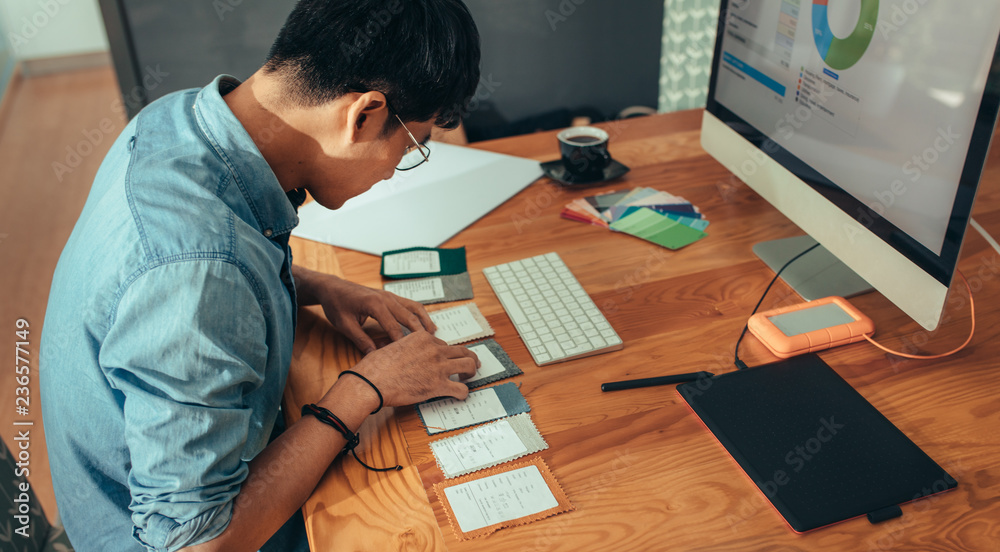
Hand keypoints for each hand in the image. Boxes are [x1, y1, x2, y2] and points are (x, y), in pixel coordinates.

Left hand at [295, 266, 435, 353]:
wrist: (333, 288)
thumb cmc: (336, 305)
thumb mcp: (345, 325)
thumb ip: (360, 340)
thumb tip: (375, 356)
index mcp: (374, 304)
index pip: (394, 327)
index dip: (402, 343)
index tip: (410, 356)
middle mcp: (386, 298)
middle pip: (409, 317)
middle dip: (420, 333)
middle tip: (429, 348)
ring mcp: (390, 295)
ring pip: (414, 308)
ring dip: (425, 321)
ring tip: (434, 335)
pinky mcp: (390, 296)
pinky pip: (410, 304)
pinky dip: (420, 314)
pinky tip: (426, 324)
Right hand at [333, 331, 479, 406]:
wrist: (371, 382)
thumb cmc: (375, 367)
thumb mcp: (392, 346)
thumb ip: (405, 348)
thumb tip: (405, 354)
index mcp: (422, 338)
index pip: (443, 343)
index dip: (446, 353)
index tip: (447, 359)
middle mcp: (434, 349)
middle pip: (461, 350)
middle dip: (468, 357)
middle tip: (471, 365)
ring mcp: (438, 367)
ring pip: (468, 364)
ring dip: (471, 371)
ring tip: (468, 377)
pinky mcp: (438, 385)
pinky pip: (461, 389)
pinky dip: (463, 393)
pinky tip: (460, 395)